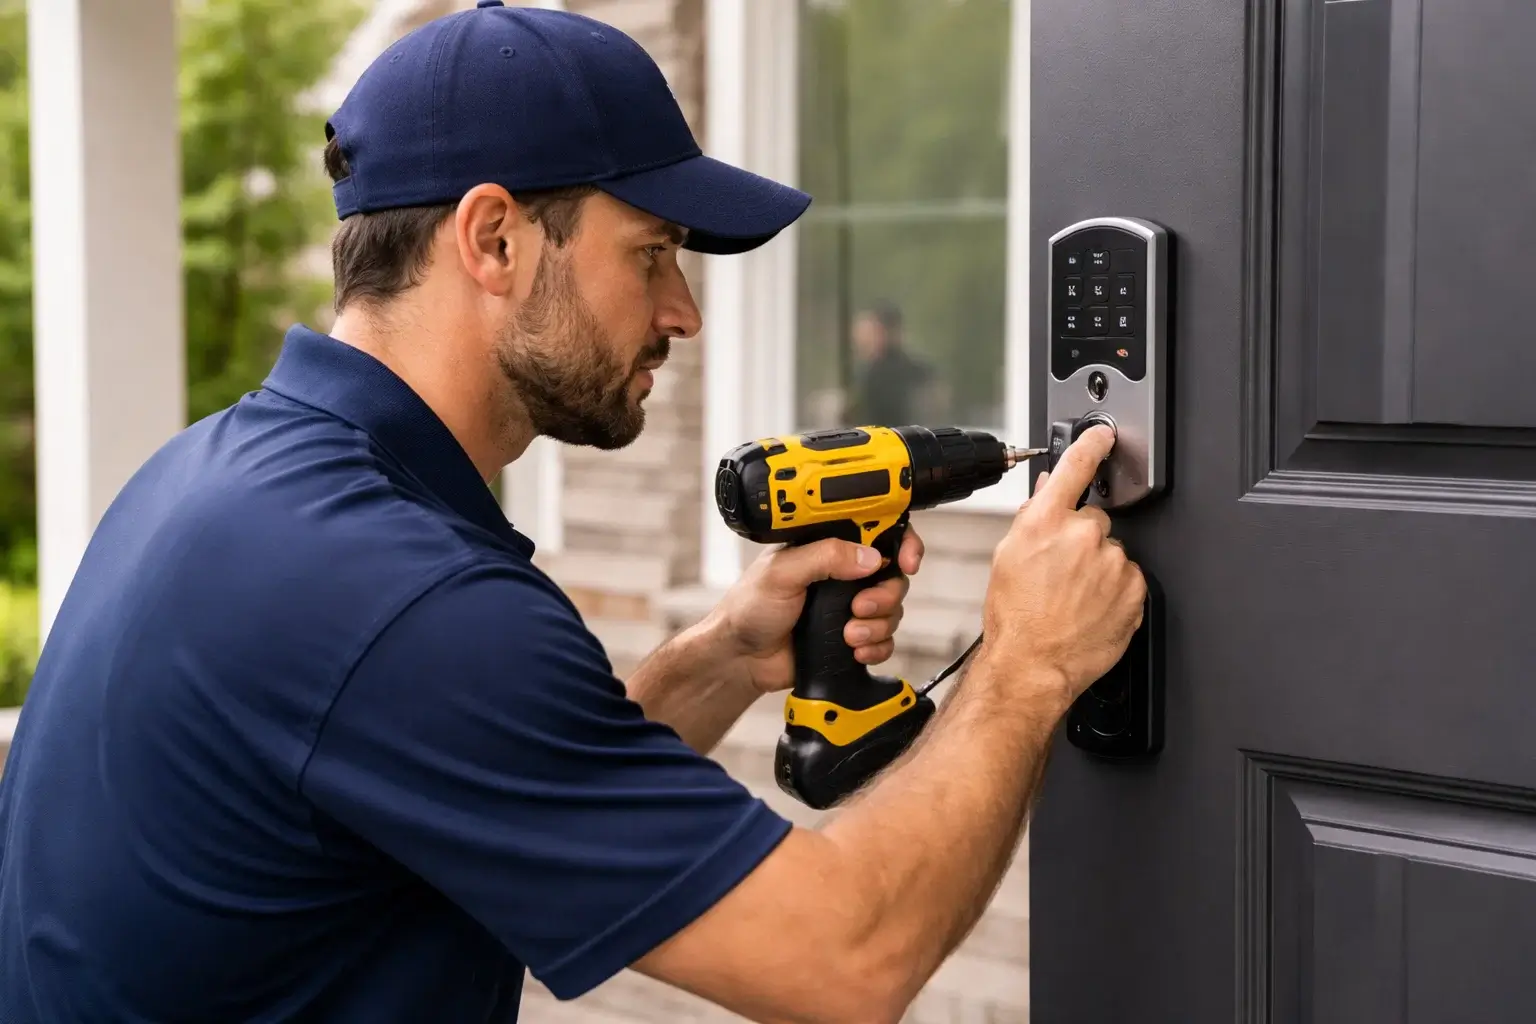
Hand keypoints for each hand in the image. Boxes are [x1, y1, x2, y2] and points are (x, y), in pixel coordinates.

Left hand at [708, 526, 925, 695]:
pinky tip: (854, 651)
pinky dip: (877, 647)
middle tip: (860, 607)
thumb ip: (824, 556)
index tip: (907, 561)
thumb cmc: (750, 608)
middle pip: (893, 576)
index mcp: (827, 547)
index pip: (876, 533)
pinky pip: (885, 640)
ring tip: (849, 636)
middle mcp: (843, 574)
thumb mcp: (782, 572)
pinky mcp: (851, 637)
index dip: (901, 543)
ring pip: (892, 610)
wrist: (742, 657)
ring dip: (878, 625)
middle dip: (886, 595)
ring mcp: (848, 607)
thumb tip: (869, 556)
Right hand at [980, 425, 1145, 706]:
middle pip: (1095, 520)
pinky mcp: (1134, 588)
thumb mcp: (1008, 556)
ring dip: (1099, 567)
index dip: (1092, 444)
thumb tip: (1046, 492)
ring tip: (1074, 597)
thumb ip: (1032, 518)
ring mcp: (1112, 562)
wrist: (1032, 663)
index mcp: (1045, 521)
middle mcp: (1082, 536)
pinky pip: (1128, 577)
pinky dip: (1114, 589)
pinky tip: (1091, 607)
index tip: (1103, 434)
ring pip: (1111, 551)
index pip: (1075, 466)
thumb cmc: (1015, 618)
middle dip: (1082, 539)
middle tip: (1062, 571)